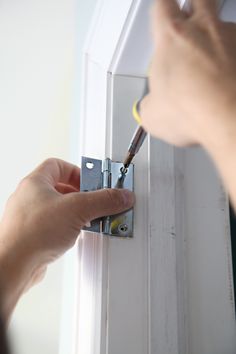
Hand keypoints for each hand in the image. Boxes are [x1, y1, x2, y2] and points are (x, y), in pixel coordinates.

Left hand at [0, 158, 134, 319]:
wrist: (14, 265)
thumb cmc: (30, 234)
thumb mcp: (77, 209)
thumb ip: (103, 200)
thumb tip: (120, 196)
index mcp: (36, 182)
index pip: (58, 165)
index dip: (78, 171)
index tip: (93, 181)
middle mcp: (30, 198)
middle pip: (61, 188)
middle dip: (82, 195)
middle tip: (95, 201)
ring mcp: (31, 217)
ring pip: (59, 209)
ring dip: (76, 213)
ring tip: (89, 218)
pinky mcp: (33, 235)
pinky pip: (55, 226)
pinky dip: (68, 228)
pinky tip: (76, 234)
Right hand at [141, 0, 235, 148]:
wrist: (229, 120)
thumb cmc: (192, 111)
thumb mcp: (153, 115)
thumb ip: (150, 104)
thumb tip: (152, 108)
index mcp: (172, 36)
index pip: (162, 4)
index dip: (161, 10)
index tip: (162, 18)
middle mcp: (204, 29)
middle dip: (193, 8)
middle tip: (189, 25)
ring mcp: (231, 38)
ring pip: (223, 27)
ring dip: (216, 41)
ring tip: (211, 67)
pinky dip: (232, 61)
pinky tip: (227, 81)